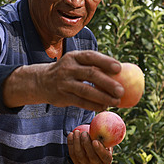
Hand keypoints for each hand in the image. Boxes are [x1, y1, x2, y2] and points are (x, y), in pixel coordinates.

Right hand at [4, 50, 122, 110]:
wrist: (42, 81)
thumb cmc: (68, 71)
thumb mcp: (76, 62)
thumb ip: (93, 65)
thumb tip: (121, 73)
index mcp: (74, 56)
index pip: (91, 57)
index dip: (105, 62)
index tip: (119, 68)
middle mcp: (68, 68)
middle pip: (91, 74)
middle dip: (108, 83)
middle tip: (121, 91)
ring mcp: (64, 83)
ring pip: (86, 90)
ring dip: (103, 97)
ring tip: (116, 102)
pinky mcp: (62, 96)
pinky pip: (81, 102)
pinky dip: (94, 105)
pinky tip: (104, 107)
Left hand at [68, 126, 112, 163]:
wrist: (94, 154)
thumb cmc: (103, 143)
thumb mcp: (107, 141)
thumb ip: (107, 136)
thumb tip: (107, 125)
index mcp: (106, 160)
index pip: (104, 156)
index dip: (99, 149)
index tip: (95, 141)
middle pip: (90, 155)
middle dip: (86, 143)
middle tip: (84, 133)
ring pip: (79, 154)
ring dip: (77, 142)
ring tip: (77, 131)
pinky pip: (72, 153)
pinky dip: (70, 143)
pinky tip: (71, 134)